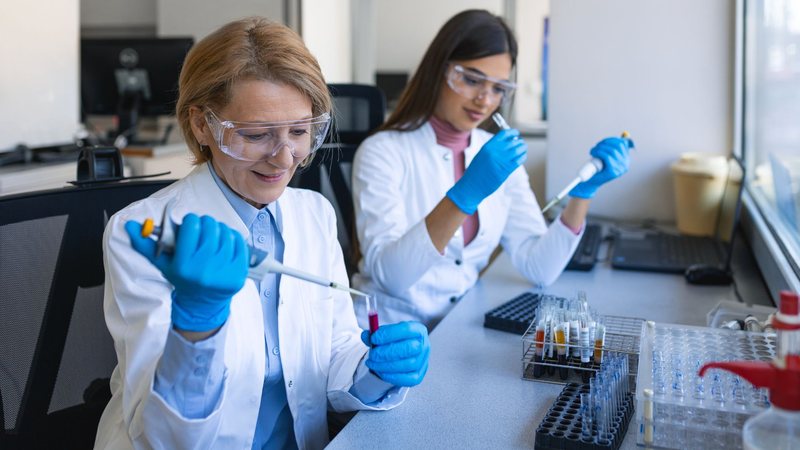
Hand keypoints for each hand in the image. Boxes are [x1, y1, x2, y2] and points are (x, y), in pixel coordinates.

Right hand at [125, 213, 248, 331]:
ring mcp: (223, 272)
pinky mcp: (238, 273)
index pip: (192, 226)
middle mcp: (204, 269)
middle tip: (203, 229)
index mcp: (184, 265)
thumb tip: (130, 226)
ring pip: (226, 232)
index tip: (190, 225)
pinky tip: (225, 242)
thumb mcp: (162, 263)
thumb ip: (145, 244)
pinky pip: (240, 243)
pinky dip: (233, 237)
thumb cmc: (182, 278)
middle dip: (206, 223)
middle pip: (210, 226)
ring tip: (213, 236)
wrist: (201, 303)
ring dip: (220, 229)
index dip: (191, 221)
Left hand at [361, 321, 429, 386]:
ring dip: (386, 365)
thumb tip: (366, 335)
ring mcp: (423, 362)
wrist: (402, 355)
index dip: (389, 334)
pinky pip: (407, 379)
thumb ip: (375, 334)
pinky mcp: (418, 376)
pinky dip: (391, 376)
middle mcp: (423, 345)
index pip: (406, 330)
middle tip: (372, 354)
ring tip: (372, 363)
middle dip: (387, 352)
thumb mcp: (385, 334)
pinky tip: (380, 371)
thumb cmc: (394, 341)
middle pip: (408, 348)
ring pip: (407, 364)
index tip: (373, 338)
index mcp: (418, 330)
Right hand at [446, 128, 526, 213]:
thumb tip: (506, 143)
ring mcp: (501, 160)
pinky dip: (523, 157)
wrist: (472, 186)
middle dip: (519, 141)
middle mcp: (495, 151)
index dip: (512, 133)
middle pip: (513, 141)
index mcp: (488, 146)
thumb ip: (493, 149)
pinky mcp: (506, 169)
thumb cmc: (476, 172)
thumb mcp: (482, 155)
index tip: (516, 134)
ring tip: (523, 149)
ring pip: (518, 150)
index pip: (504, 134)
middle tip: (521, 143)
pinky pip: (519, 160)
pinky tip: (522, 157)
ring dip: (523, 148)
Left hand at [569, 137, 632, 198]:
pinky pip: (607, 157)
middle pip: (617, 146)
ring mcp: (620, 168)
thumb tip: (623, 138)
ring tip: (593, 151)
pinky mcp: (613, 171)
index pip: (623, 144)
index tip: (603, 141)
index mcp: (625, 160)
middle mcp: (625, 164)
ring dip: (600, 148)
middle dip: (605, 143)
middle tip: (596, 146)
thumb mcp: (608, 157)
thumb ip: (615, 148)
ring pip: (611, 151)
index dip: (612, 140)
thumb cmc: (598, 168)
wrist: (591, 183)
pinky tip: (593, 153)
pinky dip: (599, 152)